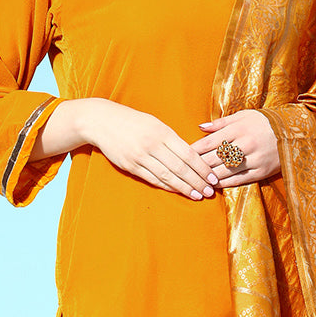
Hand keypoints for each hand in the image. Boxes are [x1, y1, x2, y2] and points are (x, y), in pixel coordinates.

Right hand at [80, 99, 213, 199]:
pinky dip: (167, 186)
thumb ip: (171, 139)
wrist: (102, 121)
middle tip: (210, 192)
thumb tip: (191, 155)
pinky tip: (178, 191)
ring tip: (197, 195)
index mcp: (162, 132)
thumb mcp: (155, 123)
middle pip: (180, 168)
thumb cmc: (132, 121)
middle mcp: (152, 145)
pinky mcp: (130, 165)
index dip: (202, 168)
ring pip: (167, 176)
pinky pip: (152, 179)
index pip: (188, 154)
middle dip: (197, 181)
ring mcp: (140, 156)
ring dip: (184, 188)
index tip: (213, 178)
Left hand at [192, 110, 278, 196]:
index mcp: (239, 128)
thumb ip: (221, 122)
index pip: (211, 141)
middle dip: (199, 166)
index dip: (195, 150)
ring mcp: (254, 159)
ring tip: (196, 180)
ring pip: (226, 171)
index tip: (184, 155)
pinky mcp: (261, 171)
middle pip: (216, 158)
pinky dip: (224, 183)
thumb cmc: (263, 122)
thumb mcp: (243, 116)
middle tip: (186, 171)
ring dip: (209, 177)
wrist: (293, 132)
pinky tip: (213, 185)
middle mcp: (246, 144)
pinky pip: (239, 180)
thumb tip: (200, 127)